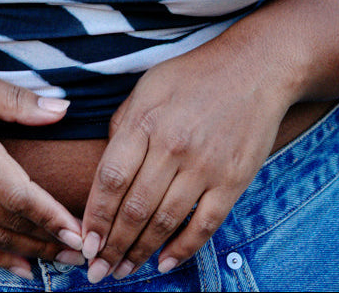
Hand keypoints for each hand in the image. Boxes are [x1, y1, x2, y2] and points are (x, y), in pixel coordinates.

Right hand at [0, 62, 83, 278]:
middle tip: (83, 251)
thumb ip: (17, 100)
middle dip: (49, 240)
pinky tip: (20, 267)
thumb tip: (62, 108)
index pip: (21, 195)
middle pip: (11, 224)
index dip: (52, 217)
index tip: (79, 232)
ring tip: (60, 261)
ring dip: (29, 253)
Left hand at [79, 43, 289, 282]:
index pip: (111, 178)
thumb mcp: (148, 87)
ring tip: (123, 271)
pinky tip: (165, 262)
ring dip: (140, 252)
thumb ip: (124, 125)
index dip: (95, 215)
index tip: (84, 241)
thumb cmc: (194, 75)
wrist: (255, 68)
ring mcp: (205, 165)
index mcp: (145, 120)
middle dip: (111, 245)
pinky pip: (204, 225)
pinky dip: (183, 249)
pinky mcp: (233, 180)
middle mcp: (172, 146)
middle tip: (97, 270)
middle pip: (134, 208)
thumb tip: (106, 168)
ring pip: (165, 221)